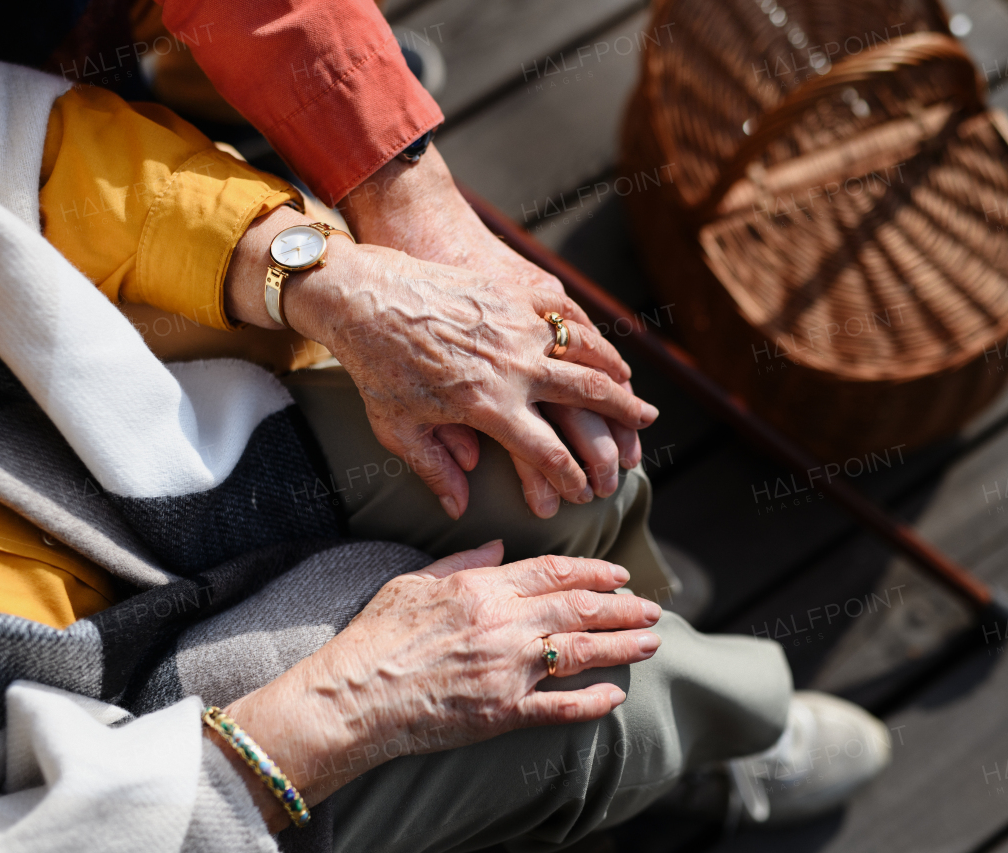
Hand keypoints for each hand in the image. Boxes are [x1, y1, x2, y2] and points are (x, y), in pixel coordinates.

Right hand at [216, 542, 661, 829]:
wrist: (354, 695)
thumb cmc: (375, 638)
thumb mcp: (413, 581)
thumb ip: (461, 562)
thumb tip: (497, 548)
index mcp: (482, 588)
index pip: (553, 572)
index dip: (593, 573)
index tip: (619, 575)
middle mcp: (503, 624)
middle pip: (579, 609)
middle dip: (622, 608)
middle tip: (652, 608)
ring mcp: (507, 669)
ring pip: (581, 652)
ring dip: (622, 646)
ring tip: (651, 643)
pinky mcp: (502, 711)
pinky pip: (559, 707)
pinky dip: (592, 702)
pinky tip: (616, 697)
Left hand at [225, 206, 658, 518]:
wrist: (363, 297)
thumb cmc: (376, 368)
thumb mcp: (398, 429)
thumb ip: (435, 470)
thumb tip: (458, 509)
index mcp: (488, 407)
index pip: (548, 453)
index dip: (572, 477)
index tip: (584, 491)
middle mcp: (513, 368)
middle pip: (588, 398)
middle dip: (623, 420)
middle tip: (644, 430)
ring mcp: (518, 326)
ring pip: (587, 353)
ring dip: (619, 375)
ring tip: (635, 391)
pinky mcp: (513, 293)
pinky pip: (567, 313)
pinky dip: (592, 333)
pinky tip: (604, 345)